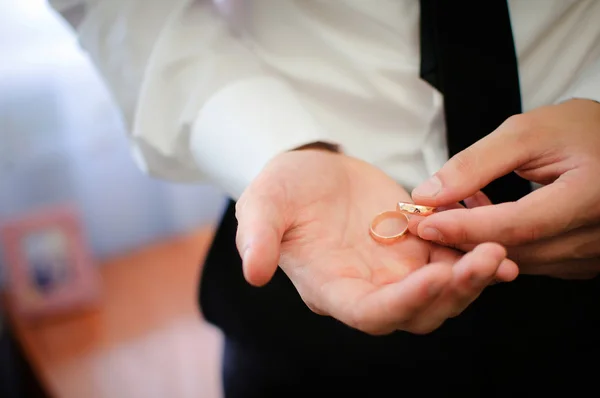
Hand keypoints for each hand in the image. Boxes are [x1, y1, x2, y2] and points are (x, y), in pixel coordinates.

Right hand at [235, 148, 516, 334]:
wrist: (312, 170)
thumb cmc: (283, 188)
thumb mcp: (263, 204)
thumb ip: (258, 237)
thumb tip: (254, 273)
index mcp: (331, 287)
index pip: (371, 314)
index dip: (404, 303)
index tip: (435, 276)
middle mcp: (368, 289)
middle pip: (419, 313)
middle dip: (455, 292)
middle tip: (488, 258)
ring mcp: (396, 271)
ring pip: (444, 293)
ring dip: (475, 277)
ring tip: (499, 250)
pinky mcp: (417, 248)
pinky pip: (454, 262)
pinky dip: (477, 256)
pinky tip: (500, 238)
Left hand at [410, 99, 599, 279]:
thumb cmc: (581, 130)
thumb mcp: (527, 132)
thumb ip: (476, 163)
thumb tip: (429, 195)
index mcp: (591, 196)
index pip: (519, 225)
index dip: (467, 228)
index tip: (425, 222)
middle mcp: (598, 235)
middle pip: (515, 250)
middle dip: (462, 238)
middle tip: (423, 221)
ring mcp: (593, 254)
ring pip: (518, 261)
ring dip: (477, 243)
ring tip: (451, 211)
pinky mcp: (584, 262)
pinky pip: (530, 262)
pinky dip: (498, 245)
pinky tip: (482, 220)